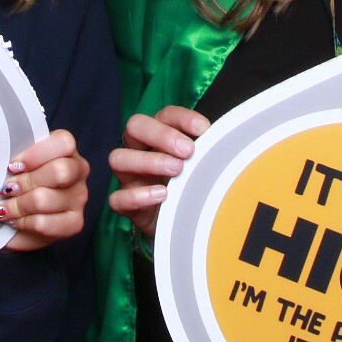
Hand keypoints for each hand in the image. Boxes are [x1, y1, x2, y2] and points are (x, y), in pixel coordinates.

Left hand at [0, 129, 90, 251]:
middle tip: (6, 189)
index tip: (12, 166)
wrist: (13, 218)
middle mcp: (78, 170)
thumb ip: (12, 154)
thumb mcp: (13, 164)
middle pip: (59, 171)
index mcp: (66, 149)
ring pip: (46, 199)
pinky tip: (14, 221)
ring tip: (2, 208)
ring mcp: (79, 197)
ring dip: (17, 205)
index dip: (35, 155)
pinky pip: (44, 223)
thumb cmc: (15, 184)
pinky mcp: (74, 223)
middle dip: (25, 182)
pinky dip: (23, 223)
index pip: (63, 142)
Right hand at [106, 105, 210, 238]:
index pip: (165, 115)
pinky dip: (138, 195)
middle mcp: (139, 151)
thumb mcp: (200, 167)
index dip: (182, 118)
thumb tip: (224, 144)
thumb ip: (207, 153)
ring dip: (149, 161)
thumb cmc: (191, 187)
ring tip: (177, 171)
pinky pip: (117, 198)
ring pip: (118, 158)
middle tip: (187, 151)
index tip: (204, 130)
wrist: (181, 225)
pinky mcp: (126, 205)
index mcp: (159, 137)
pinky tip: (162, 196)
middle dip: (161, 135)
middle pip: (135, 126)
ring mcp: (129, 177)